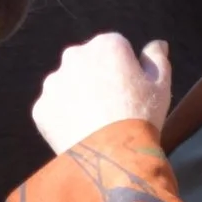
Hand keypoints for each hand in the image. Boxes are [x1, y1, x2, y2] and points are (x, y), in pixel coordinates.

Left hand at [31, 33, 172, 156]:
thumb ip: (157, 58)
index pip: (116, 50)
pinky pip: (54, 109)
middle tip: (112, 109)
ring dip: (78, 97)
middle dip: (97, 79)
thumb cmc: (141, 117)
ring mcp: (53, 82)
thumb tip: (157, 43)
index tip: (131, 93)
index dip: (125, 72)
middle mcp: (75, 56)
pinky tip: (80, 133)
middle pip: (88, 64)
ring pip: (67, 86)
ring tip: (95, 124)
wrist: (112, 157)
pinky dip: (64, 119)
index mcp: (107, 44)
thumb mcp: (160, 86)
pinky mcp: (41, 108)